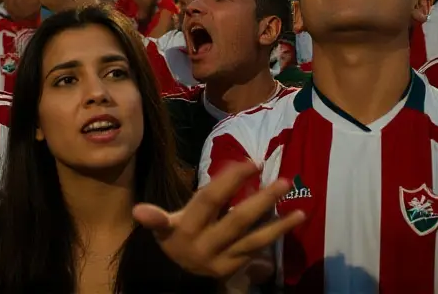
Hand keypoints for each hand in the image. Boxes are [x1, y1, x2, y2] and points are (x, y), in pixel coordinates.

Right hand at [131, 161, 305, 279]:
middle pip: (236, 221)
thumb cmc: (177, 236)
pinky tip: (293, 220)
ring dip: (278, 225)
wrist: (181, 274)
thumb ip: (157, 218)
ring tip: (299, 209)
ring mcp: (222, 260)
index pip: (210, 201)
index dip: (230, 181)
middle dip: (261, 200)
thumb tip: (138, 212)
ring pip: (253, 239)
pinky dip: (275, 234)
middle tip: (284, 180)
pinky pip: (258, 249)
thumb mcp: (164, 228)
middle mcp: (204, 247)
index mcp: (184, 229)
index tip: (251, 162)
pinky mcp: (235, 269)